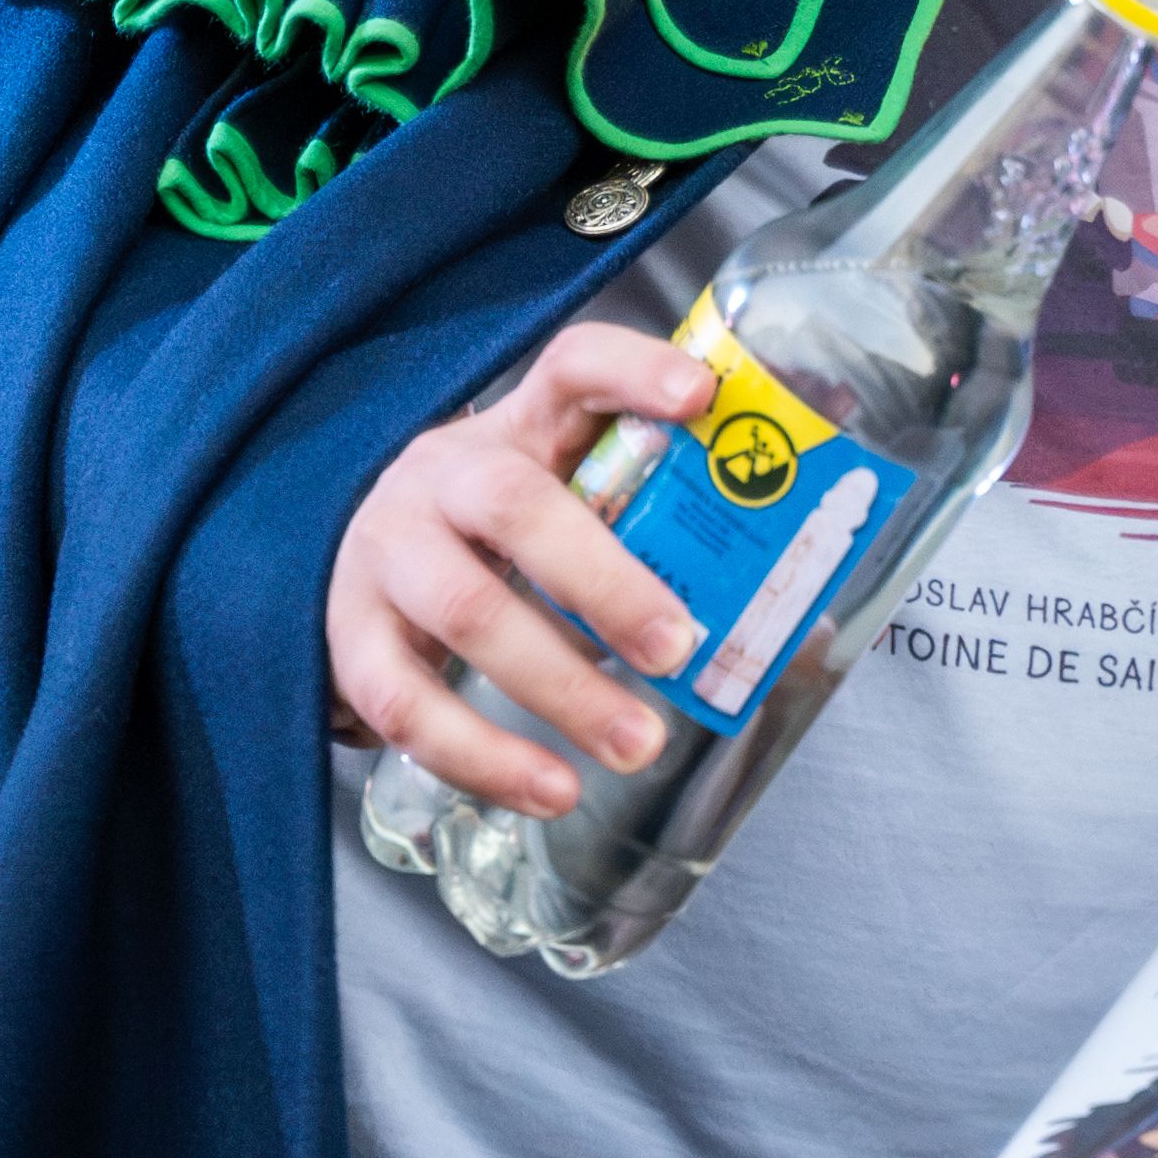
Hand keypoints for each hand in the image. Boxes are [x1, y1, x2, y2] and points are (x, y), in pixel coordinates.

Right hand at [325, 324, 717, 818]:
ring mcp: (386, 554)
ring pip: (464, 612)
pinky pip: (407, 703)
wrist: (353, 560)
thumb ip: (665, 539)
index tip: (703, 396)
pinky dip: (483, 758)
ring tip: (636, 744)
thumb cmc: (502, 533)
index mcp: (521, 427)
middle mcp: (445, 476)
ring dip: (558, 686)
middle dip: (606, 583)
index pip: (573, 368)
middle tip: (680, 648)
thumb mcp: (572, 500)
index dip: (635, 372)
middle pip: (517, 509)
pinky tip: (551, 789)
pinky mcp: (350, 638)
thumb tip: (806, 632)